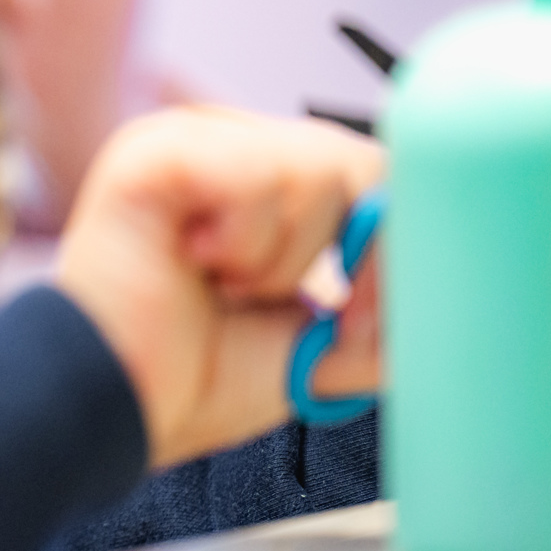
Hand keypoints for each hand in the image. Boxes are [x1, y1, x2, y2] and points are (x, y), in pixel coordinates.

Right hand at [56, 107, 384, 469]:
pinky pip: (259, 173)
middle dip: (340, 253)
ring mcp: (185, 141)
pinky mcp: (156, 152)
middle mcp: (222, 147)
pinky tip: (196, 263)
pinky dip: (245, 242)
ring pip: (313, 167)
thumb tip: (437, 290)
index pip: (365, 171)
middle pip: (355, 160)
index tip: (361, 316)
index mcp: (254, 183)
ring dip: (278, 256)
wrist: (112, 409)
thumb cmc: (184, 378)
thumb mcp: (314, 343)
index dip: (384, 241)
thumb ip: (379, 310)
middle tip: (282, 303)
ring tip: (219, 283)